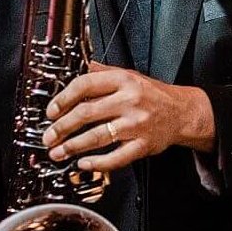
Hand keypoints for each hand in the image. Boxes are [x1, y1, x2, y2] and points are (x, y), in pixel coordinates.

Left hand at [41, 63, 214, 173]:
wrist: (182, 112)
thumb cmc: (153, 94)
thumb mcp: (129, 75)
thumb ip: (103, 72)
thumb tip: (80, 66)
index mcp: (123, 81)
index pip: (85, 85)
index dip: (63, 98)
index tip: (51, 111)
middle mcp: (129, 101)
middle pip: (87, 113)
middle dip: (62, 127)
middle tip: (48, 136)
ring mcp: (137, 124)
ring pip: (98, 136)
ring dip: (73, 146)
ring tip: (58, 153)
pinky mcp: (143, 145)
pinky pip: (117, 157)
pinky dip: (97, 163)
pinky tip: (83, 164)